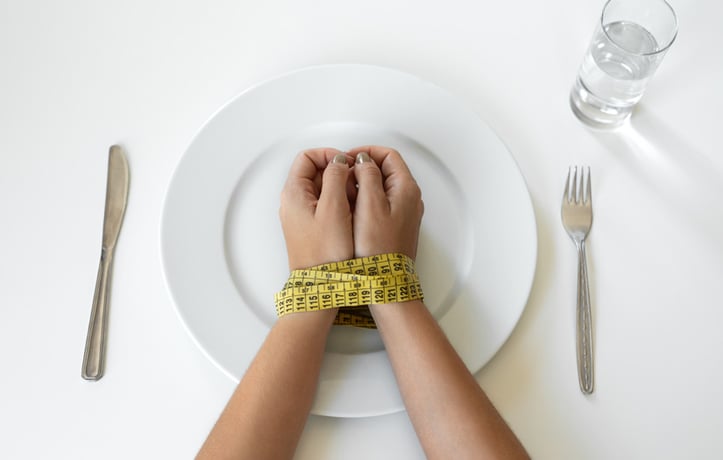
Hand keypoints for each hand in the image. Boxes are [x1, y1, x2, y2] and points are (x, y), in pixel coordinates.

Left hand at [279, 148, 354, 269]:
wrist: (321, 285)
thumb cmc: (325, 254)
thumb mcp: (334, 209)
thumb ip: (335, 178)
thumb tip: (338, 161)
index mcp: (294, 193)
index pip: (307, 157)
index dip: (329, 155)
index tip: (347, 164)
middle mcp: (294, 202)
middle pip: (315, 171)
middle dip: (338, 173)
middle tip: (354, 184)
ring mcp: (302, 215)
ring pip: (323, 188)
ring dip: (341, 189)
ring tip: (355, 202)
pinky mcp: (312, 227)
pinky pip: (326, 205)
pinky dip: (340, 203)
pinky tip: (352, 215)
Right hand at [348, 146, 423, 259]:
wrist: (386, 280)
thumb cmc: (379, 249)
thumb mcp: (370, 205)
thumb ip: (368, 176)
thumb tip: (364, 160)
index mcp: (406, 189)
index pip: (389, 155)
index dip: (367, 152)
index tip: (349, 158)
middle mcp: (409, 199)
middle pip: (387, 169)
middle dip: (363, 167)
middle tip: (344, 173)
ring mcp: (404, 212)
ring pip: (383, 186)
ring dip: (363, 183)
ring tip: (345, 190)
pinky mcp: (396, 225)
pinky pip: (381, 202)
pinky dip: (366, 198)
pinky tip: (352, 208)